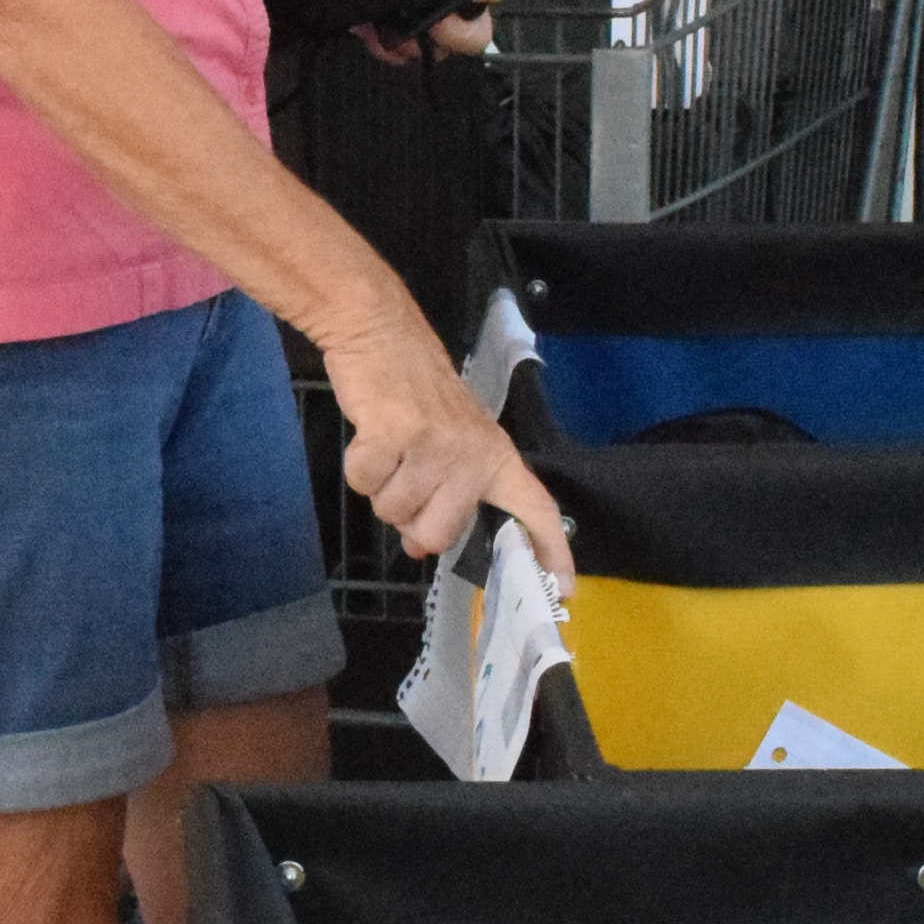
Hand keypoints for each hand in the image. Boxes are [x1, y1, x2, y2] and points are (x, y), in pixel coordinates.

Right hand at [319, 299, 572, 576]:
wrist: (380, 333)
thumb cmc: (415, 393)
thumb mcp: (448, 440)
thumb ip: (445, 495)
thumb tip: (420, 546)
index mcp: (495, 456)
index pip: (535, 508)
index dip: (551, 550)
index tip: (564, 590)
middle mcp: (473, 454)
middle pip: (436, 532)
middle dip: (408, 518)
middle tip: (405, 475)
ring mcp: (436, 443)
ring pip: (395, 511)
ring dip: (380, 488)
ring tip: (389, 447)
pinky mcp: (396, 433)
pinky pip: (365, 483)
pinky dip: (359, 468)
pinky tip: (370, 436)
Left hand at [354, 0, 520, 66]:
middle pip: (477, 26)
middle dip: (465, 30)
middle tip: (443, 22)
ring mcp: (413, 9)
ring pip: (440, 45)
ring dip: (426, 43)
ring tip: (402, 34)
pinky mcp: (379, 25)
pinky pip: (396, 51)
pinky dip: (389, 48)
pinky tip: (372, 35)